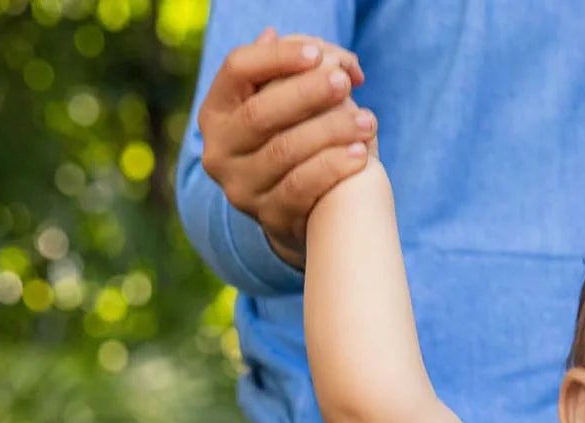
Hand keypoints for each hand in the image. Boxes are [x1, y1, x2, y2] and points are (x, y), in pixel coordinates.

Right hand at [198, 27, 373, 269]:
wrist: (297, 213)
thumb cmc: (291, 141)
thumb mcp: (281, 105)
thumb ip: (287, 74)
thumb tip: (291, 41)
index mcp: (215, 110)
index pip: (237, 69)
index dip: (277, 58)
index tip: (318, 53)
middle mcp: (218, 150)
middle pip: (260, 113)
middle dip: (306, 93)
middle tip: (345, 82)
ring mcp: (240, 188)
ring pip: (284, 152)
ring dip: (329, 131)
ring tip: (368, 120)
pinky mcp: (268, 218)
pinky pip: (301, 189)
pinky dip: (333, 168)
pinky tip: (361, 154)